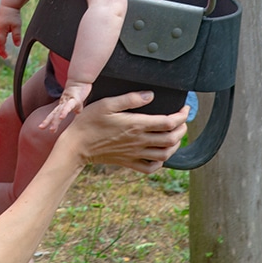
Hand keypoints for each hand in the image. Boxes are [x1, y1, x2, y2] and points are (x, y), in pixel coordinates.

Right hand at [0, 6, 22, 58]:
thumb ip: (17, 35)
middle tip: (4, 56)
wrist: (8, 6)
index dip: (2, 50)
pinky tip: (0, 44)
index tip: (6, 56)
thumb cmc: (13, 15)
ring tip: (1, 52)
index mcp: (1, 30)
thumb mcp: (17, 25)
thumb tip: (17, 45)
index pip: (0, 43)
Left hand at [39, 80, 91, 131]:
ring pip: (60, 112)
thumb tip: (77, 113)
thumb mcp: (77, 104)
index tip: (40, 127)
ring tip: (52, 129)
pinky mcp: (74, 100)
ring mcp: (67, 102)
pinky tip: (62, 117)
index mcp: (62, 106)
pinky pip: (68, 107)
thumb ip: (76, 109)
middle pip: (54, 113)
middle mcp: (63, 104)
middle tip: (41, 128)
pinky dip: (64, 112)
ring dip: (55, 120)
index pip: (53, 114)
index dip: (47, 120)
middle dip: (47, 121)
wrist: (80, 82)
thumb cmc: (77, 93)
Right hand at [58, 92, 188, 173]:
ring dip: (176, 145)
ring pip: (165, 154)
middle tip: (183, 120)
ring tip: (176, 135)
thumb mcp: (107, 103)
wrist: (76, 145)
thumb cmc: (89, 122)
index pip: (168, 122)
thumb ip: (130, 99)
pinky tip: (160, 155)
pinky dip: (161, 163)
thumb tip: (150, 95)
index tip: (185, 108)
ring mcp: (134, 153)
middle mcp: (139, 141)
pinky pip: (150, 167)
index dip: (182, 115)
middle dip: (183, 129)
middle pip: (171, 139)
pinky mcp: (128, 162)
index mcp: (136, 125)